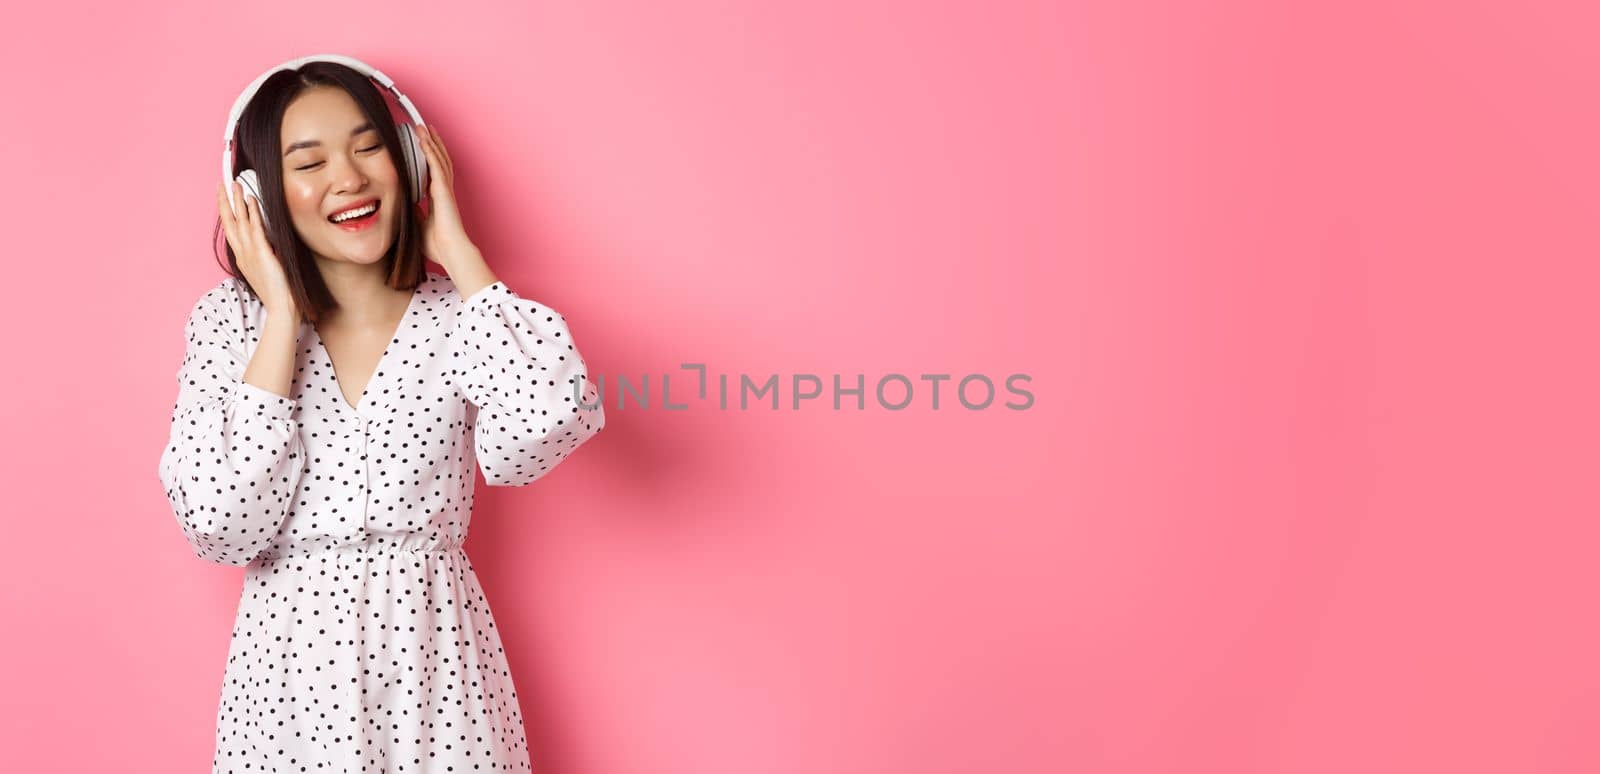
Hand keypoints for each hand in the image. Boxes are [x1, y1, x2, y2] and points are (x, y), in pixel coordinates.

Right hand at [218, 180, 295, 315]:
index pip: (232, 230)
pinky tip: (251, 199)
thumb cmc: (277, 293)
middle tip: (222, 184)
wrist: (282, 309)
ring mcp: (250, 253)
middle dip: (225, 202)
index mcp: (242, 258)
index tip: (225, 198)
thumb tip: (268, 244)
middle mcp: (242, 253)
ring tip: (234, 184)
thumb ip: (264, 255)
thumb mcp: (266, 270)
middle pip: (229, 222)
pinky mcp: (262, 253)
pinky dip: (252, 212)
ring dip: (237, 201)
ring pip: (240, 221)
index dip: (227, 212)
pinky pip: (256, 228)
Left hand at [415, 123, 475, 265]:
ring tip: (424, 127)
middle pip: (439, 160)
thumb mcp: (418, 225)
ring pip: (438, 158)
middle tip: (426, 128)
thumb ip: (412, 213)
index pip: (433, 171)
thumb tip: (401, 206)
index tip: (425, 146)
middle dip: (433, 143)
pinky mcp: (443, 190)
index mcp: (438, 198)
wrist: (450, 252)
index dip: (430, 157)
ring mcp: (444, 189)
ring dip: (431, 141)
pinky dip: (430, 151)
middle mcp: (443, 190)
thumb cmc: (437, 245)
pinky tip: (425, 139)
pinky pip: (436, 166)